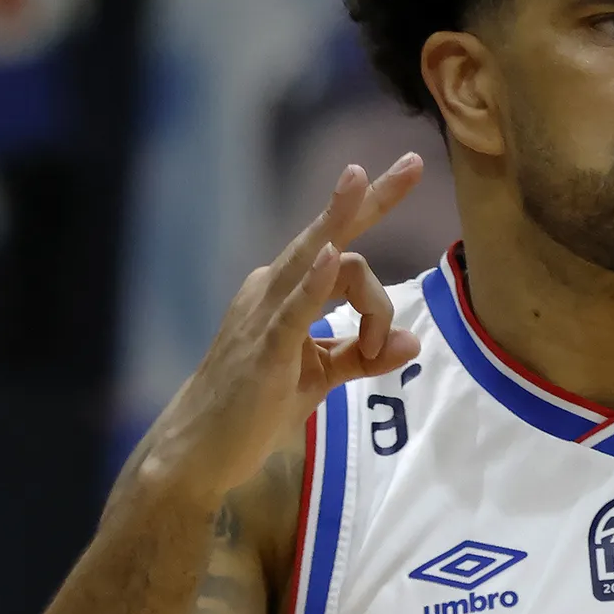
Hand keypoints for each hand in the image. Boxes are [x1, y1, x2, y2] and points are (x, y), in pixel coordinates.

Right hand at [143, 155, 423, 504]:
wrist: (199, 451)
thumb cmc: (253, 409)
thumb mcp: (319, 376)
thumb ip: (362, 356)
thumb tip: (413, 342)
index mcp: (283, 290)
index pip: (338, 249)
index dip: (376, 251)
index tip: (400, 251)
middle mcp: (270, 289)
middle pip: (328, 235)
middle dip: (371, 199)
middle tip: (412, 163)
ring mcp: (263, 316)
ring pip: (315, 262)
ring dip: (350, 244)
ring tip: (364, 184)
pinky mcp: (263, 351)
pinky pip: (292, 310)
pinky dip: (311, 282)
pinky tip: (329, 257)